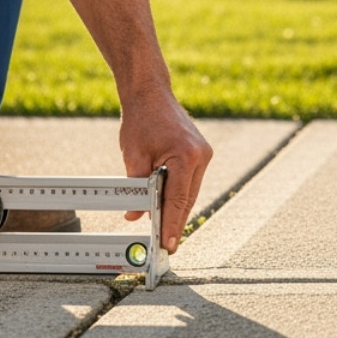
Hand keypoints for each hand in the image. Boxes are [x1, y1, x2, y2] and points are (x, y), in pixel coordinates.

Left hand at [117, 85, 212, 254]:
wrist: (149, 92)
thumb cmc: (140, 118)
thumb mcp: (133, 156)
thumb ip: (136, 189)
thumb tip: (134, 215)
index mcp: (186, 156)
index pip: (178, 200)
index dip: (172, 226)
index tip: (168, 245)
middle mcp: (200, 156)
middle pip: (186, 199)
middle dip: (174, 221)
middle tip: (164, 243)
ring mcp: (203, 154)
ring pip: (189, 192)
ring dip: (175, 208)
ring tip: (162, 229)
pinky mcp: (199, 153)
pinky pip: (189, 181)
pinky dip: (178, 193)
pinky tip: (166, 205)